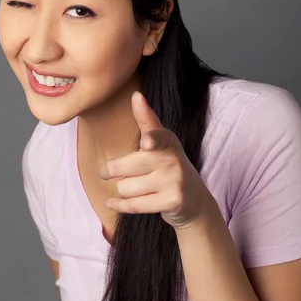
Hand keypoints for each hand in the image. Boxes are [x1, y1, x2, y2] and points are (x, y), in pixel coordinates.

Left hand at [98, 91, 217, 230]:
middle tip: (106, 172)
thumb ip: (147, 120)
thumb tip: (136, 95)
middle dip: (110, 171)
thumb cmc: (168, 166)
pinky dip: (119, 205)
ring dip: (122, 190)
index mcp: (168, 140)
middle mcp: (173, 160)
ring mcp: (174, 182)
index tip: (146, 142)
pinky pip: (133, 205)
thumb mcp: (162, 142)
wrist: (193, 199)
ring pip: (125, 188)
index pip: (158, 137)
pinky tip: (112, 202)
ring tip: (134, 188)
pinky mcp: (172, 202)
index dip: (152, 140)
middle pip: (123, 167)